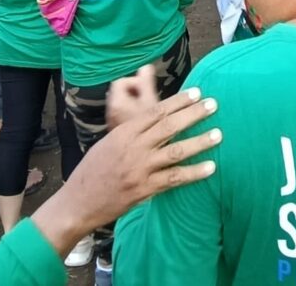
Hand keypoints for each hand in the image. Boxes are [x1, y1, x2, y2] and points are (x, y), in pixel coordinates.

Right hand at [31, 77, 220, 256]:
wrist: (76, 203)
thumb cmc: (92, 171)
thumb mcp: (109, 143)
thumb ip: (132, 130)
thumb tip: (155, 116)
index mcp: (123, 133)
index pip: (155, 112)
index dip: (178, 101)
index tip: (196, 93)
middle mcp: (133, 148)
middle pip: (169, 126)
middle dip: (193, 114)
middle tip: (213, 104)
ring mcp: (140, 169)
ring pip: (176, 151)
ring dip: (200, 142)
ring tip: (218, 134)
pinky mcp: (145, 189)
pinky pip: (174, 178)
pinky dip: (194, 173)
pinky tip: (211, 167)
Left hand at [107, 64, 160, 129]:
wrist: (137, 159)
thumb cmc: (147, 130)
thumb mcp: (152, 104)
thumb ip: (147, 84)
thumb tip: (146, 66)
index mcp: (116, 102)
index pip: (121, 82)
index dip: (135, 82)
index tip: (148, 92)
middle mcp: (110, 111)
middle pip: (122, 93)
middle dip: (137, 93)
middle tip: (150, 101)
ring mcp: (112, 121)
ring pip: (123, 104)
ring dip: (136, 104)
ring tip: (150, 112)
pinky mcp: (116, 130)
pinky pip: (124, 114)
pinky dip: (134, 113)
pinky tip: (145, 122)